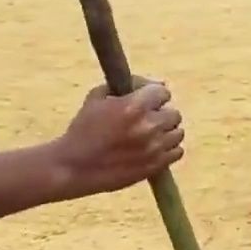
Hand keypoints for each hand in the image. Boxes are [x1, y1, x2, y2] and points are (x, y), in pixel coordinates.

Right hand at [53, 81, 184, 200]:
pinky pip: (177, 152)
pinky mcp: (156, 165)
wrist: (72, 167)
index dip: (154, 95)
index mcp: (134, 106)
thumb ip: (124, 86)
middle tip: (147, 120)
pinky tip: (154, 149)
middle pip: (173, 113)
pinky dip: (168, 150)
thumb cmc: (82, 130)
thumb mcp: (96, 98)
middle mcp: (149, 125)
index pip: (163, 91)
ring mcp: (154, 147)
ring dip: (166, 132)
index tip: (147, 101)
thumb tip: (152, 82)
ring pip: (178, 133)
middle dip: (160, 114)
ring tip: (150, 136)